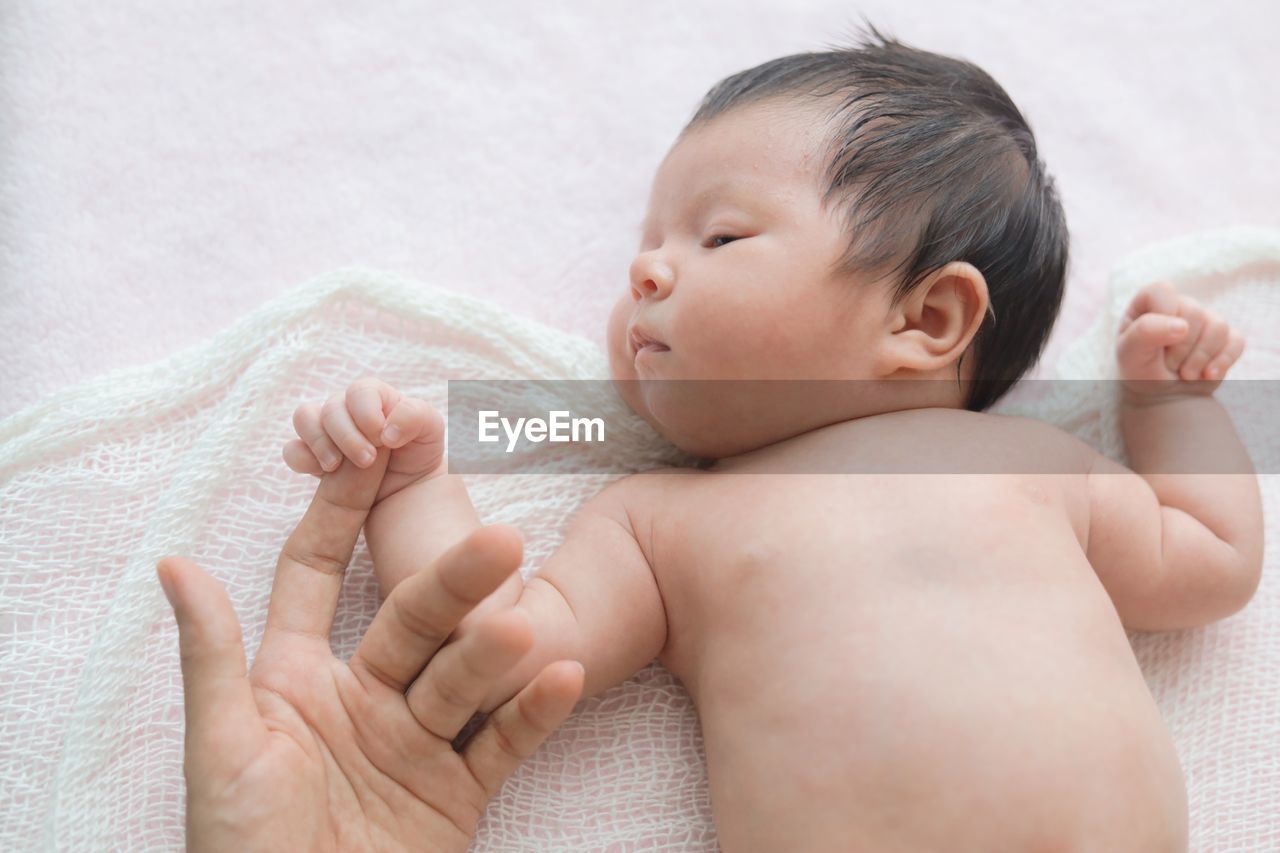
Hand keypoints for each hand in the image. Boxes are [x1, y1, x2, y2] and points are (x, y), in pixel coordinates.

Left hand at [158, 448, 583, 851]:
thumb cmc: (238, 848)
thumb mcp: (221, 746)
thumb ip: (213, 653)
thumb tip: (174, 561)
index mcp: (296, 676)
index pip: (318, 573)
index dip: (339, 513)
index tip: (370, 455)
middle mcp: (363, 696)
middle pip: (412, 620)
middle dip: (452, 581)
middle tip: (497, 538)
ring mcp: (415, 742)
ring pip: (462, 677)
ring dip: (495, 650)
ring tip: (525, 625)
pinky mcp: (458, 792)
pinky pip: (503, 744)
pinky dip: (534, 714)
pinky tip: (562, 675)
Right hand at [284, 377, 445, 503]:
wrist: (410, 487)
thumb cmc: (420, 451)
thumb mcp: (431, 429)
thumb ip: (416, 416)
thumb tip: (386, 430)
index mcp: (375, 397)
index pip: (360, 391)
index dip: (367, 414)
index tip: (385, 440)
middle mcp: (348, 409)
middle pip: (331, 408)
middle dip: (348, 436)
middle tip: (368, 461)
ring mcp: (328, 432)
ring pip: (304, 418)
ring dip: (320, 442)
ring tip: (337, 467)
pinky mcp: (314, 457)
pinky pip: (293, 450)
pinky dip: (303, 459)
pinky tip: (324, 473)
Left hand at [1116, 280, 1244, 400]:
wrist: (1161, 397)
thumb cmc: (1139, 370)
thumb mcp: (1129, 353)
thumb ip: (1145, 332)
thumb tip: (1182, 326)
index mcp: (1150, 302)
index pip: (1162, 291)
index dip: (1162, 316)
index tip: (1157, 344)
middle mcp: (1179, 306)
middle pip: (1194, 312)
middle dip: (1180, 347)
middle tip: (1168, 365)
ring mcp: (1205, 320)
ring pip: (1218, 327)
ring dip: (1200, 358)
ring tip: (1185, 374)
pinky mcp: (1226, 338)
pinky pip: (1236, 341)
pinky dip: (1222, 362)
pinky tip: (1207, 375)